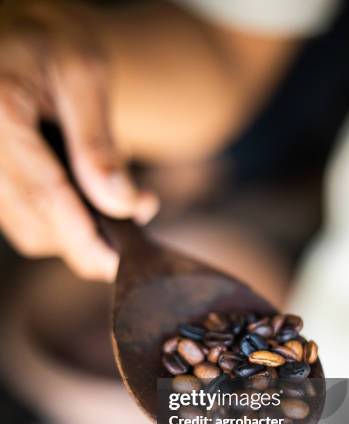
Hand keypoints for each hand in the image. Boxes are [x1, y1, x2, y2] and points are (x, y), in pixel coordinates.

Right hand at [0, 0, 157, 280]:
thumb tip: (122, 204)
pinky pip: (26, 220)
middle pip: (37, 225)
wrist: (25, 33)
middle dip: (88, 240)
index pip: (46, 196)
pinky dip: (63, 223)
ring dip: (77, 234)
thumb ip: (100, 143)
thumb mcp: (86, 74)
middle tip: (136, 223)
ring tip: (117, 205)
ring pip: (30, 231)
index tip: (121, 265)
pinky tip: (89, 202)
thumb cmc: (55, 42)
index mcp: (2, 114)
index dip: (86, 240)